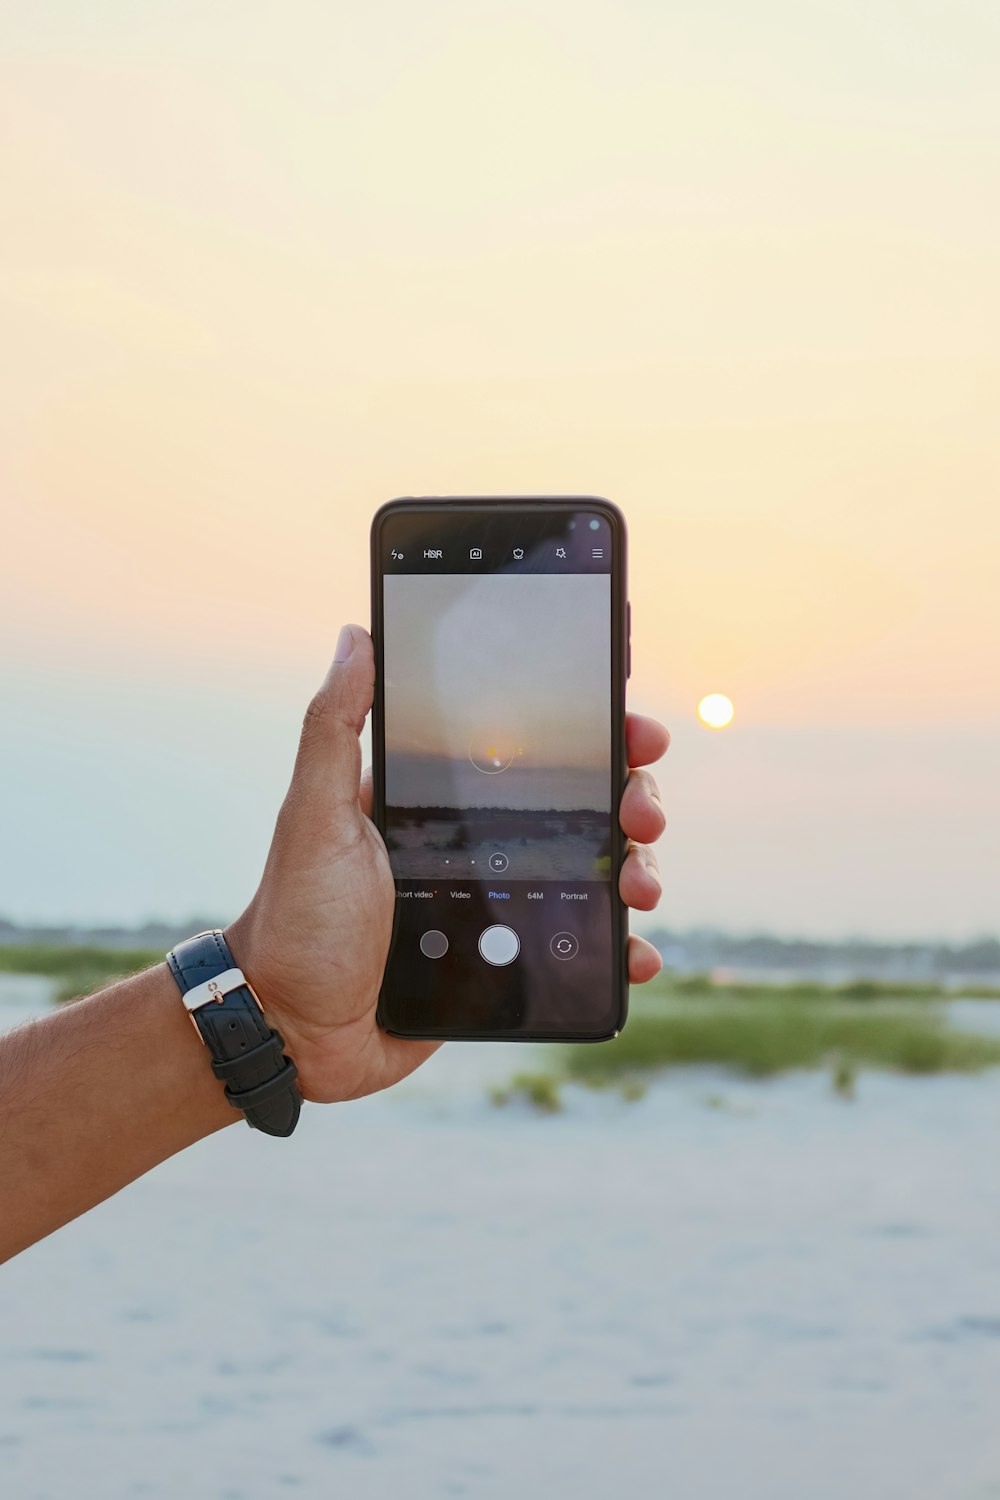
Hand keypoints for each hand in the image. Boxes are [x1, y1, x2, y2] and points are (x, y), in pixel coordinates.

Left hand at [226, 624, 669, 1103]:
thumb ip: (334, 727)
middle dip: (632, 798)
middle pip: (583, 805)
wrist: (292, 1029)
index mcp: (442, 801)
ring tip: (641, 888)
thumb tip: (357, 634)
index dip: (591, 731)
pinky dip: (619, 948)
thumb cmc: (296, 917)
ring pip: (595, 873)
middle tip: (641, 813)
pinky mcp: (509, 967)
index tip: (627, 721)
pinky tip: (637, 952)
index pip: (532, 748)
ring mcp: (500, 905)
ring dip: (638, 870)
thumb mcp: (314, 814)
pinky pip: (580, 949)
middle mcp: (480, 845)